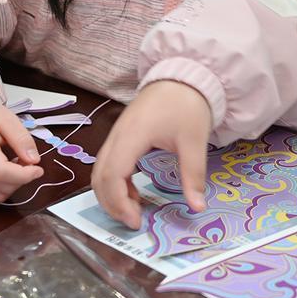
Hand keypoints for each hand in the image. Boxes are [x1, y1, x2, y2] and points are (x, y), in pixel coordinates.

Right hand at [0, 99, 42, 201]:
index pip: (1, 171)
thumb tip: (34, 161)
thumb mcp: (7, 119)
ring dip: (13, 184)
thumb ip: (22, 139)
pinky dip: (2, 187)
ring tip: (14, 164)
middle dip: (21, 178)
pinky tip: (4, 171)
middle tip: (26, 160)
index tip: (38, 169)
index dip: (23, 175)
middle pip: (2, 186)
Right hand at [91, 81, 211, 228]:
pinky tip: (133, 193)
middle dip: (111, 203)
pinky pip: (107, 164)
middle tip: (133, 222)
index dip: (119, 202)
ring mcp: (116, 135)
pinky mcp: (120, 135)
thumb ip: (193, 175)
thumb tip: (198, 207)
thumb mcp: (195, 141)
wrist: (182, 75)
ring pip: (99, 171)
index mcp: (132, 136)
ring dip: (110, 194)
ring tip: (133, 211)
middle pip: (99, 176)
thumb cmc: (187, 105)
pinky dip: (114, 183)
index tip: (136, 221)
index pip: (112, 175)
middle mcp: (117, 136)